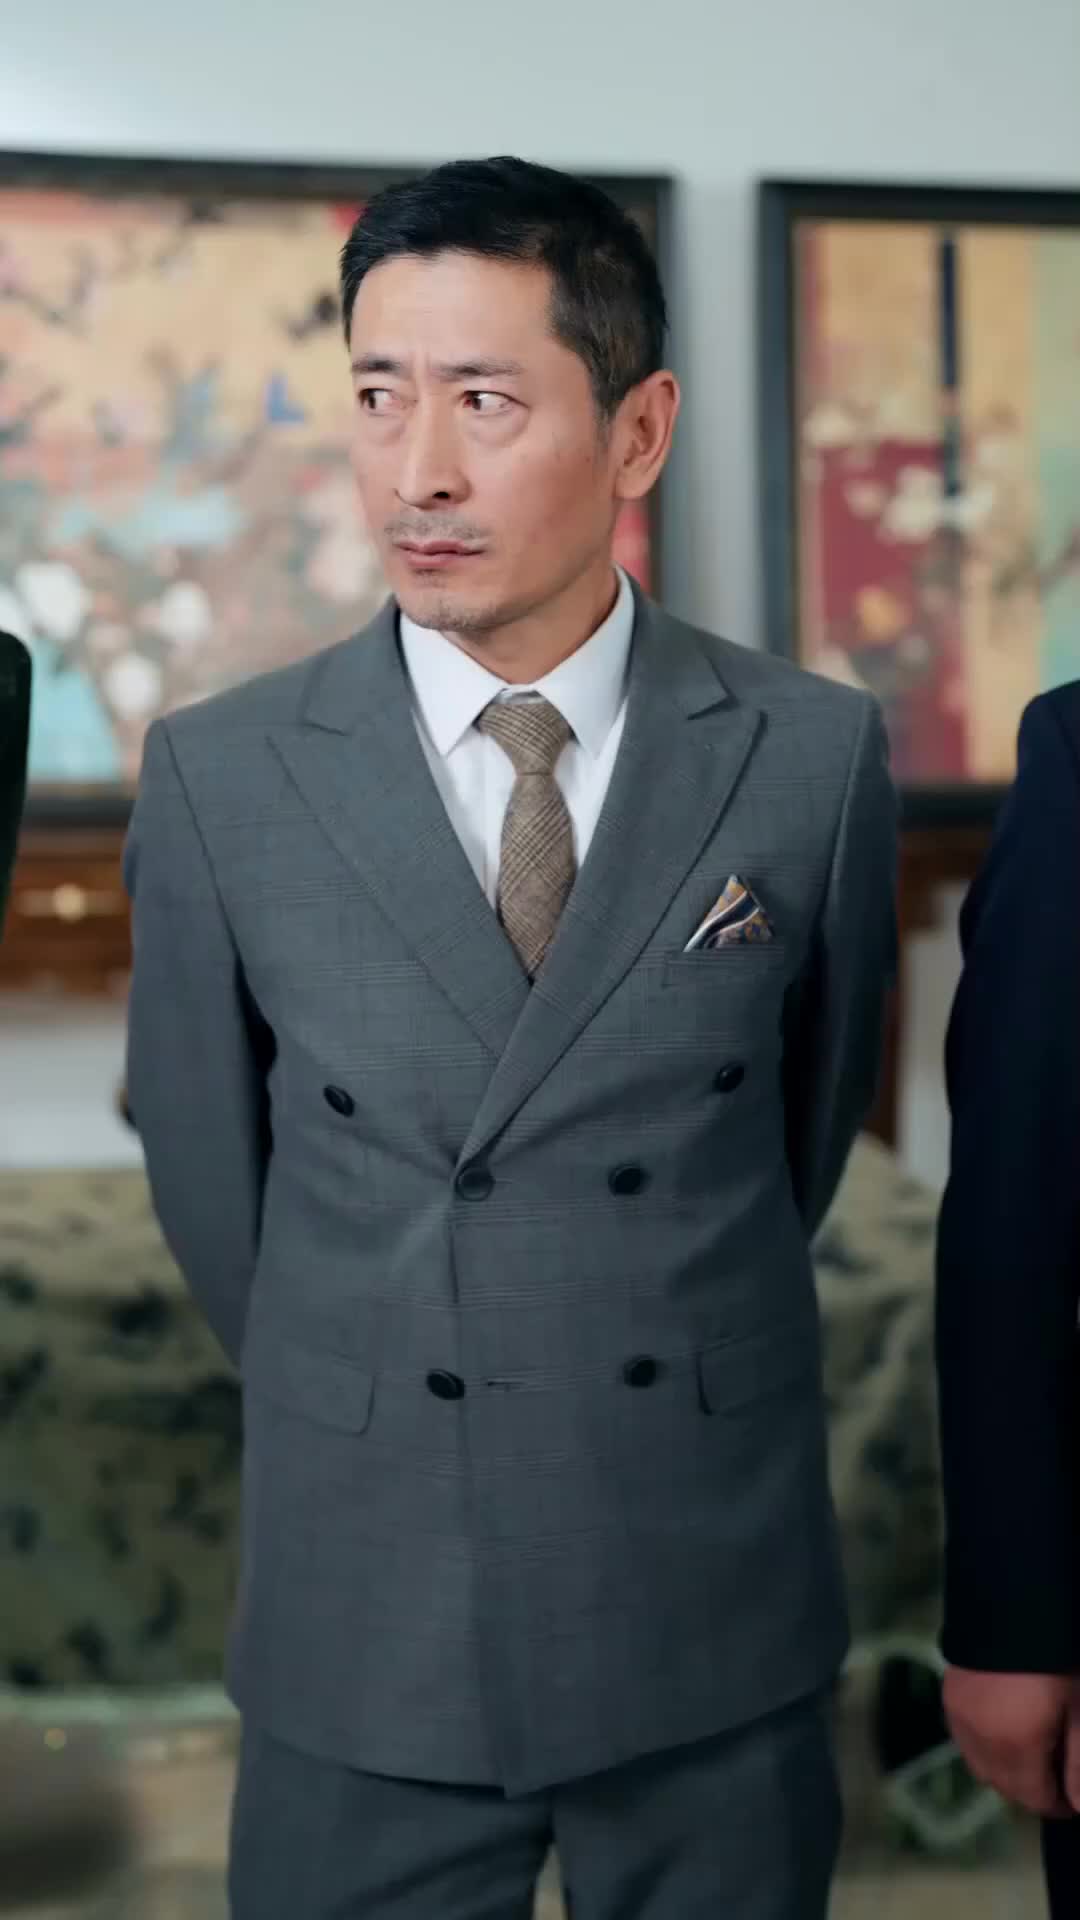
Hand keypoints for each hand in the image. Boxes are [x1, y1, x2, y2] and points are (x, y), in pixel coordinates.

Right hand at [943, 1667, 1078, 1817]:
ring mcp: (959, 1718)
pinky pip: (967, 1740)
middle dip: (1033, 1788)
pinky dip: (985, 1745)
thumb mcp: (1079, 1710)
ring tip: (1032, 1747)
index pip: (1035, 1799)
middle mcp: (979, 1740)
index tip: (1074, 1793)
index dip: (1059, 1803)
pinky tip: (1004, 1725)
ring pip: (982, 1767)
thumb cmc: (1057, 1659)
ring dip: (1007, 1769)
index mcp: (1015, 1747)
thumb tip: (1078, 1804)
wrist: (1013, 1601)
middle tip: (1057, 1767)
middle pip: (1006, 1788)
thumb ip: (1079, 1763)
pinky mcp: (950, 1696)